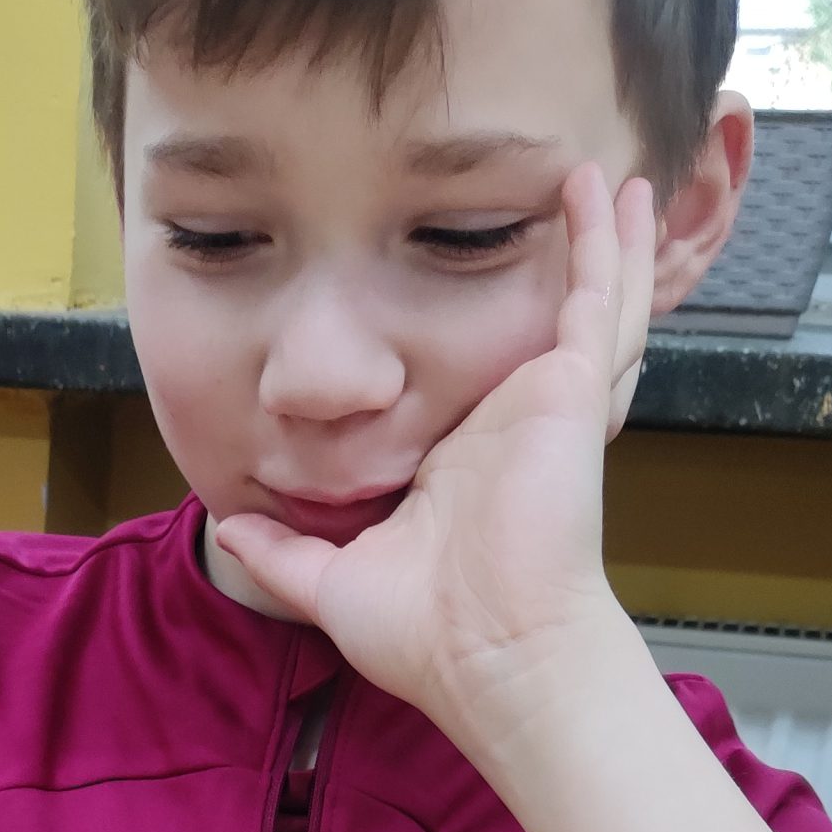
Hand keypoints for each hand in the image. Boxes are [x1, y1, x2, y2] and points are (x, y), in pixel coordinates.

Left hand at [214, 162, 656, 764]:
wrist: (489, 655)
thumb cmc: (428, 639)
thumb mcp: (332, 585)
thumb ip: (283, 556)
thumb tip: (231, 531)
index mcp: (459, 463)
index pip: (467, 380)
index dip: (469, 337)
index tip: (456, 288)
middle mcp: (509, 426)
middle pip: (535, 328)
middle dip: (555, 271)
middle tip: (558, 205)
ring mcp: (545, 406)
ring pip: (585, 303)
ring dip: (595, 239)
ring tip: (600, 176)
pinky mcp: (570, 392)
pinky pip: (595, 300)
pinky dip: (599, 245)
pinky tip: (601, 189)